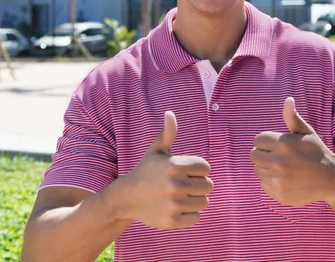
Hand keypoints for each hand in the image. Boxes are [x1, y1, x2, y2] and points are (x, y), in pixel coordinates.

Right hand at [121, 111, 212, 228]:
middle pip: (208, 186)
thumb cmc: (146, 171)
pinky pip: (196, 218)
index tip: (183, 172)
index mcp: (175, 165)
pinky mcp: (172, 221)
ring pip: (204, 203)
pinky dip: (189, 215)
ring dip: (195, 200)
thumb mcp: (156, 151)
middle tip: (183, 186)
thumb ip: (168, 133)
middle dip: (198, 185)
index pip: (206, 168)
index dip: (197, 170)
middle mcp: (176, 184)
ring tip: (179, 197)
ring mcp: (174, 204)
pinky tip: (175, 209)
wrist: (126, 197)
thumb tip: (169, 113)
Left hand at [250, 97, 334, 206]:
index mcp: (283, 144)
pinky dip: (271, 182)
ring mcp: (278, 180)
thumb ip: (292, 117)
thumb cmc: (317, 152)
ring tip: (283, 167)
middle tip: (278, 156)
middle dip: (263, 154)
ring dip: (266, 168)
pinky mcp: (279, 194)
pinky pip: (264, 184)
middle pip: (253, 155)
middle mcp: (279, 162)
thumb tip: (288, 100)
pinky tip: (285, 179)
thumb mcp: (306, 132)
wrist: (332, 180)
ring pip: (257, 170)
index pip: (257, 140)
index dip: (266, 142)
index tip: (278, 145)